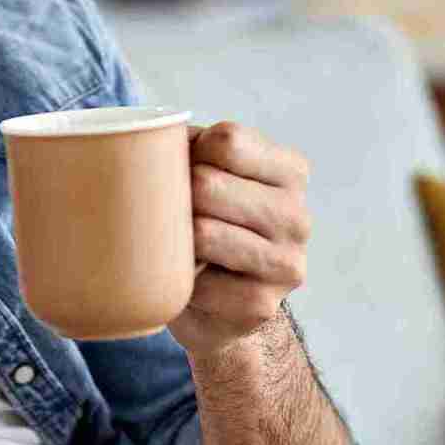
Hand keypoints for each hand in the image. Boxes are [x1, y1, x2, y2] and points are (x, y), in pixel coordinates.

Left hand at [167, 121, 312, 360]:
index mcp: (291, 172)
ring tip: (176, 244)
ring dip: (173, 239)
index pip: (227, 140)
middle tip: (170, 214)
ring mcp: (286, 263)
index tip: (181, 171)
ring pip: (203, 232)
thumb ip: (186, 145)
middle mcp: (297, 216)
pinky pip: (195, 282)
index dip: (187, 152)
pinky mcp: (262, 304)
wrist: (221, 306)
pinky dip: (178, 281)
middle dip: (173, 197)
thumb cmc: (206, 221)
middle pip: (207, 184)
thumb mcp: (205, 171)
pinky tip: (187, 279)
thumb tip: (147, 139)